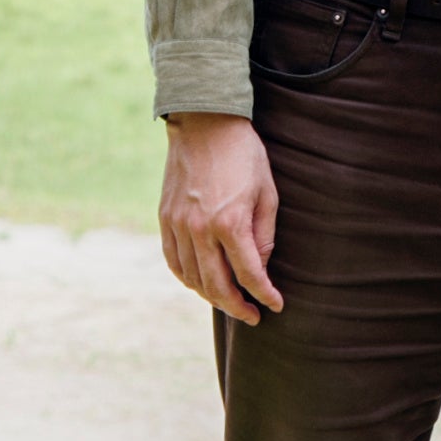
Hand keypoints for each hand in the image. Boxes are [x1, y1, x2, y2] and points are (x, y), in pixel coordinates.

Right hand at [159, 113, 284, 323]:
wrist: (204, 122)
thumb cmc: (244, 154)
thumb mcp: (266, 192)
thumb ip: (263, 235)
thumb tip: (258, 268)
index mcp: (230, 222)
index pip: (249, 274)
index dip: (264, 295)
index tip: (275, 305)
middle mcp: (200, 229)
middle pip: (217, 286)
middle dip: (237, 307)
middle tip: (252, 317)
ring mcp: (178, 225)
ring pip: (192, 278)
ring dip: (212, 297)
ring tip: (230, 302)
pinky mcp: (165, 219)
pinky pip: (173, 261)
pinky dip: (187, 278)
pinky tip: (201, 283)